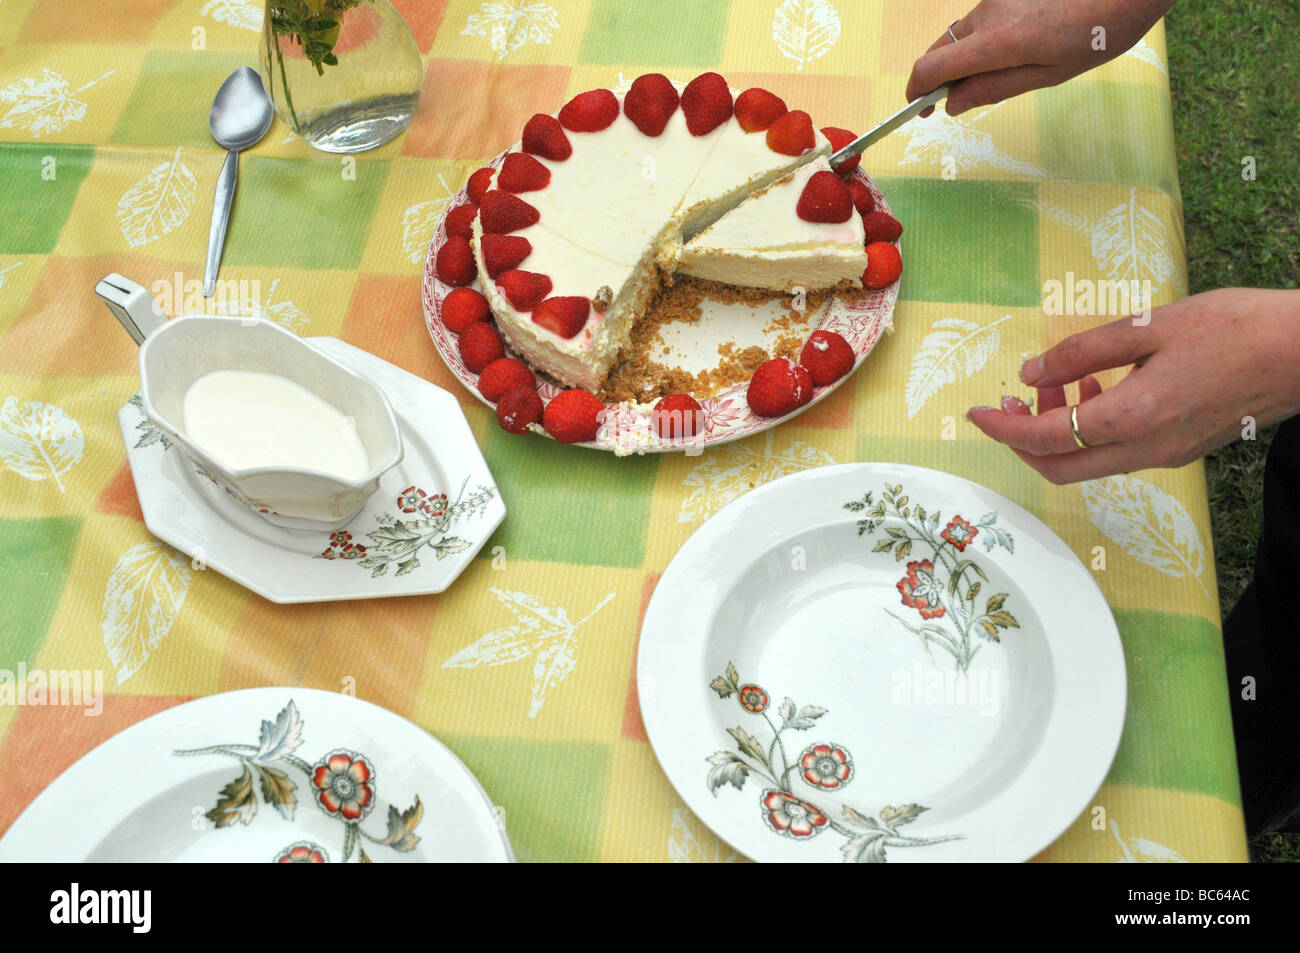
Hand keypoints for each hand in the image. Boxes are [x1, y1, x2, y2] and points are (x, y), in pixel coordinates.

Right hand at [906, 0, 1176, 115]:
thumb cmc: (1094, 35)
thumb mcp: (1046, 75)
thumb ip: (993, 89)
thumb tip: (952, 104)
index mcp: (996, 42)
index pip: (930, 67)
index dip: (916, 91)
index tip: (919, 108)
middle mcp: (987, 14)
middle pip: (939, 49)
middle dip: (939, 78)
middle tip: (955, 100)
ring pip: (961, 35)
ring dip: (966, 57)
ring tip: (1005, 69)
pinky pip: (980, 20)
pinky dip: (983, 40)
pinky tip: (1017, 46)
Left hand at [966, 289, 1299, 483]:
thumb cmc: (1236, 329)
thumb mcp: (1150, 326)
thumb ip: (1084, 352)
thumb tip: (1031, 372)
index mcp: (1134, 418)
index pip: (1045, 438)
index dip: (1003, 428)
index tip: (976, 412)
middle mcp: (1146, 450)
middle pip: (1059, 467)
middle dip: (1022, 438)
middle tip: (1009, 401)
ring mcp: (1166, 456)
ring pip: (1088, 461)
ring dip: (1059, 429)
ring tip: (1059, 380)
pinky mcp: (1181, 450)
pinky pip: (1117, 451)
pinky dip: (1092, 427)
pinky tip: (1099, 386)